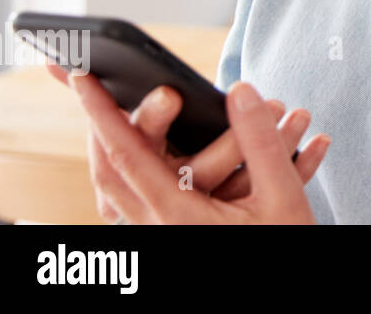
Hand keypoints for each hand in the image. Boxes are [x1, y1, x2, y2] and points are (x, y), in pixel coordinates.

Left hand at [58, 64, 329, 223]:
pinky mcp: (176, 237)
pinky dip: (137, 172)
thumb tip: (240, 91)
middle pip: (108, 174)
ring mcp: (164, 235)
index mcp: (180, 215)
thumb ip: (261, 141)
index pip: (127, 154)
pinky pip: (140, 203)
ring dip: (116, 149)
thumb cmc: (285, 247)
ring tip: (115, 118)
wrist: (287, 296)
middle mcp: (161, 228)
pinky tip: (148, 158)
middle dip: (99, 127)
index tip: (84, 78)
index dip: (103, 113)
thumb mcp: (282, 196)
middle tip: (91, 90)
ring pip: (119, 191)